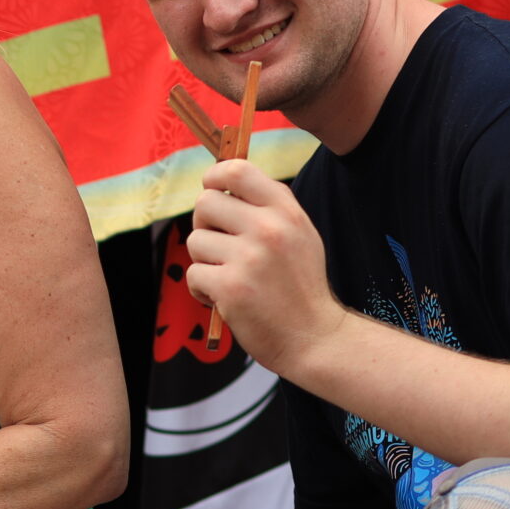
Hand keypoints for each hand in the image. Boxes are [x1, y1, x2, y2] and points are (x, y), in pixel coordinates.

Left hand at [183, 159, 346, 376]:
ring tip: (230, 277)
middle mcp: (269, 229)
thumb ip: (267, 206)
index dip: (214, 176)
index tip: (212, 189)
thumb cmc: (300, 285)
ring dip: (204, 261)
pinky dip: (202, 290)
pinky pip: (194, 274)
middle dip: (204, 224)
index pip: (237, 170)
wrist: (315, 338)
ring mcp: (249, 259)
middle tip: (220, 245)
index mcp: (286, 211)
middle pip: (205, 203)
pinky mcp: (231, 288)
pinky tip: (224, 299)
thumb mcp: (299, 234)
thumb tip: (222, 180)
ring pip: (195, 241)